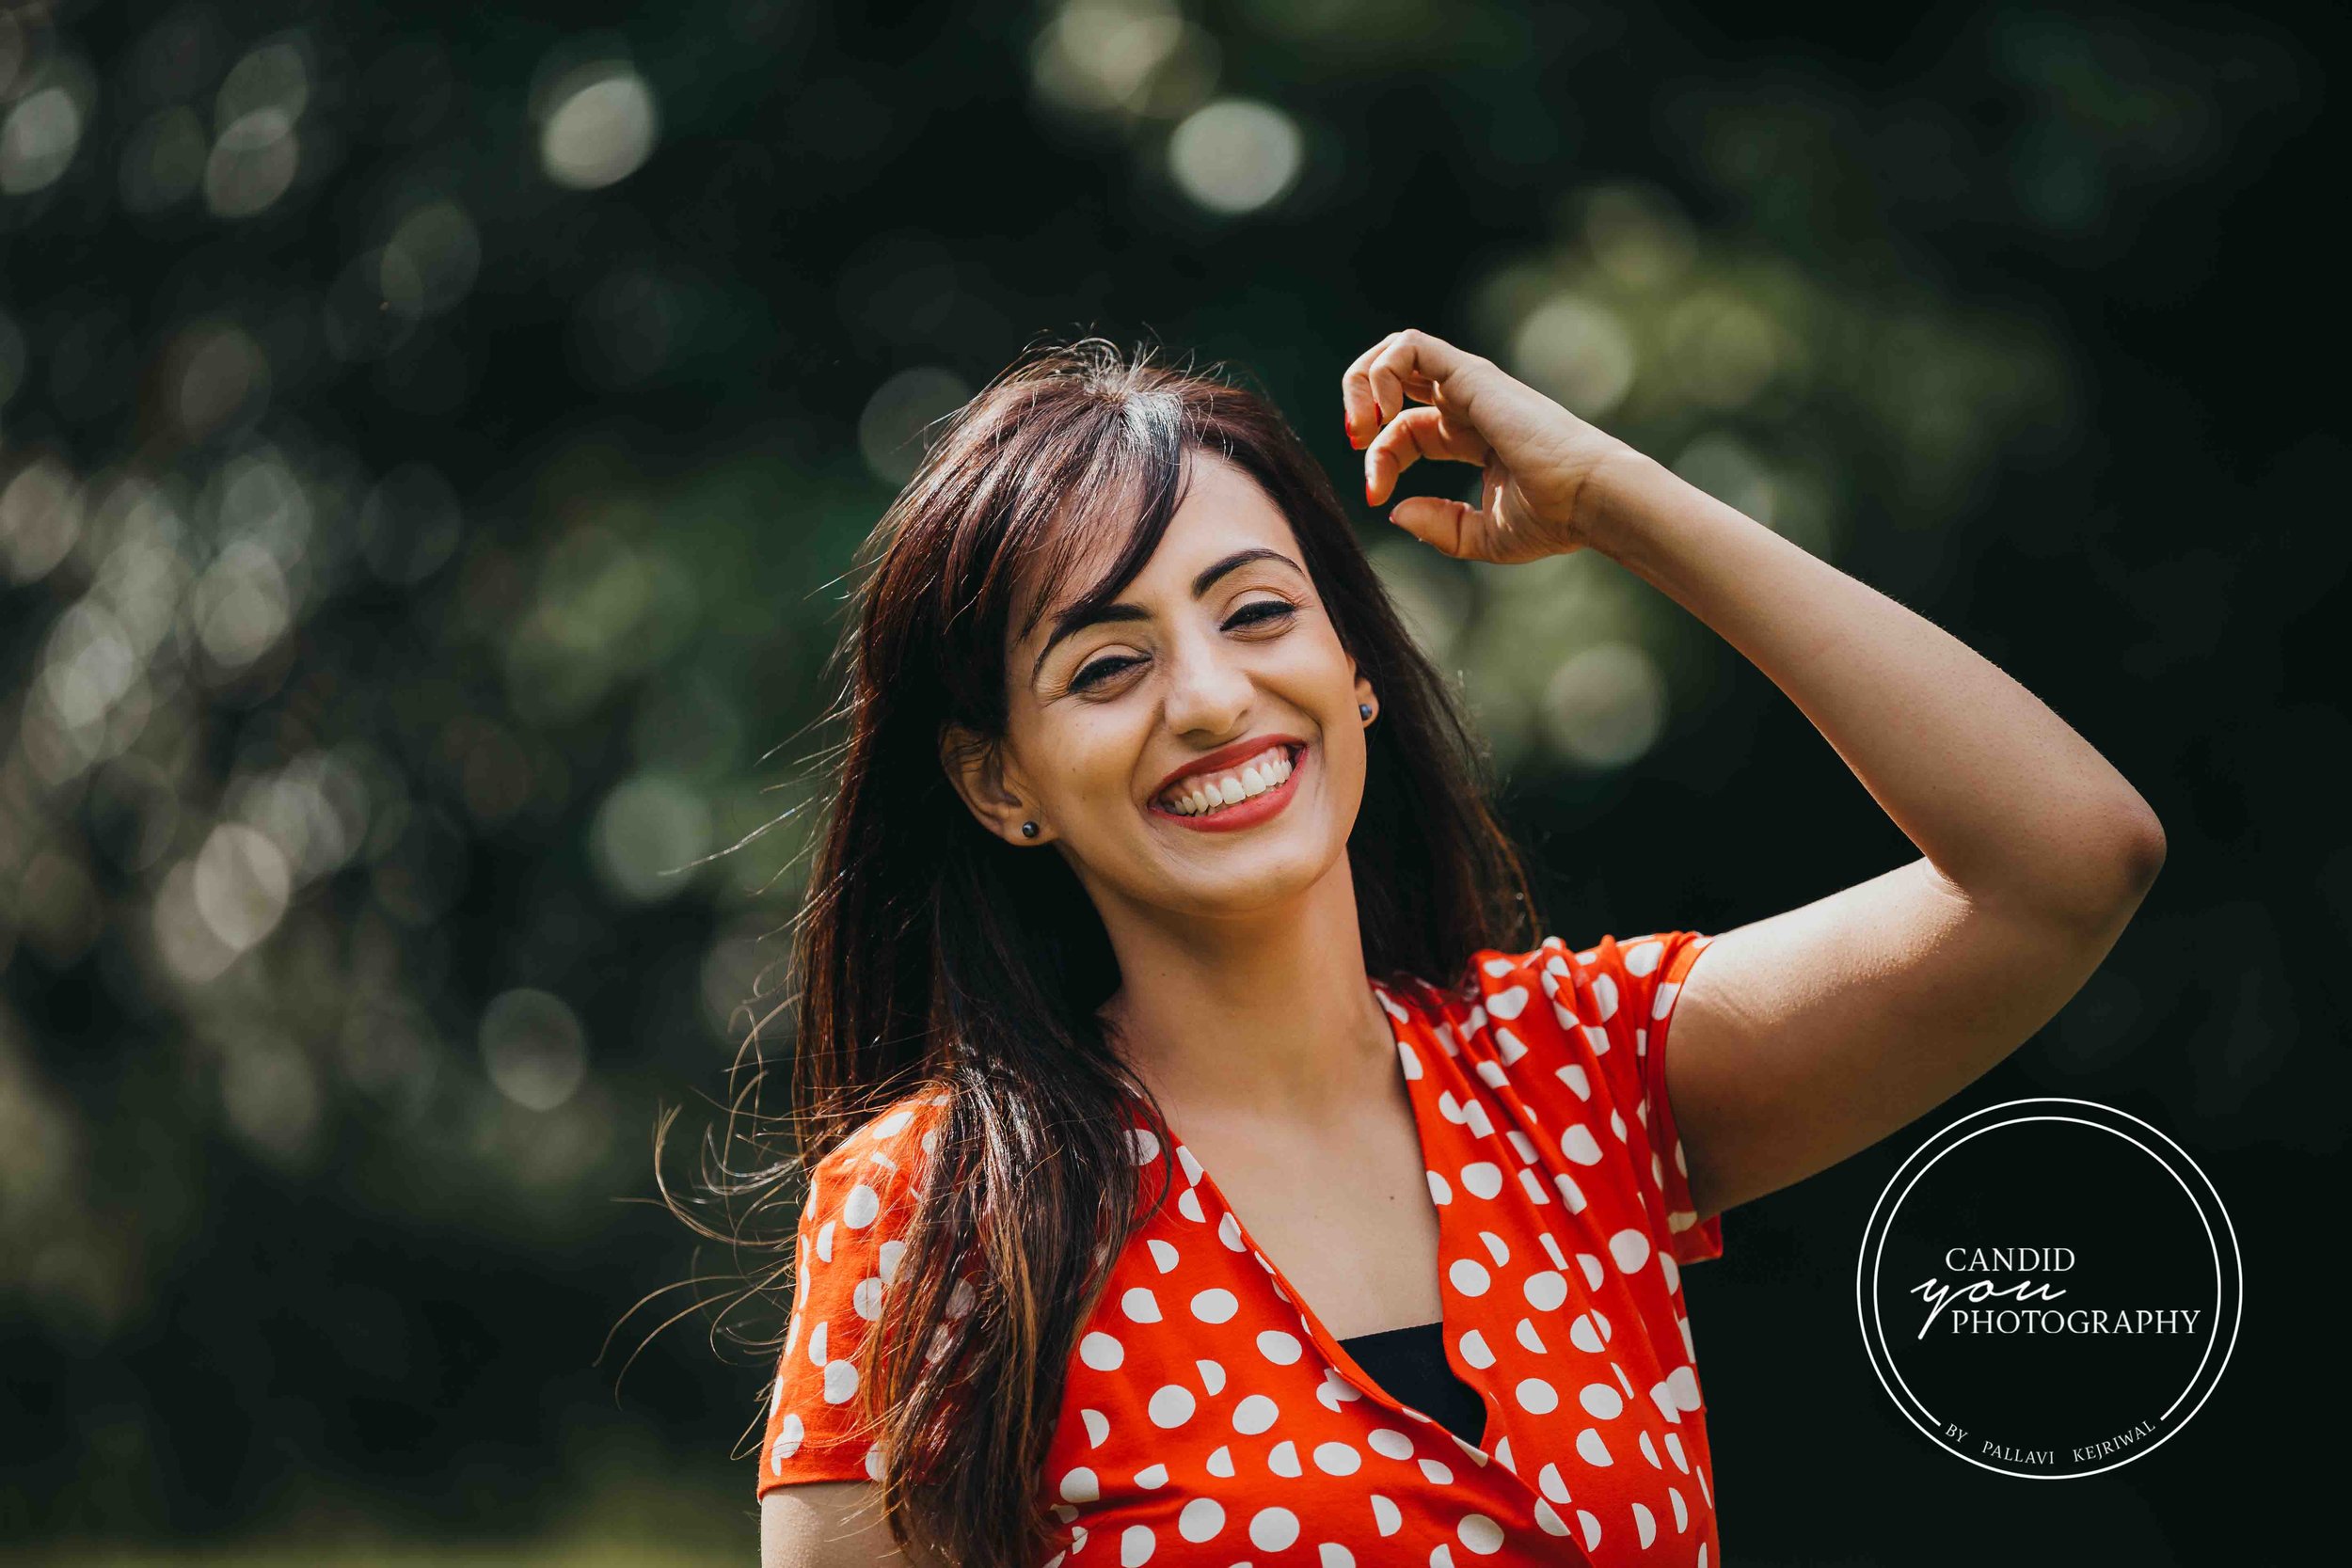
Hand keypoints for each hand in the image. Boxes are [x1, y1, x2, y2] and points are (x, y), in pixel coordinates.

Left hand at [1340, 328, 1644, 561]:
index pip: (1406, 432)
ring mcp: (1470, 385)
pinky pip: (1411, 346)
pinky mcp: (1472, 374)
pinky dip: (1382, 371)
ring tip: (1361, 427)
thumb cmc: (1552, 519)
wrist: (1588, 499)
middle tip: (1354, 443)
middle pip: (1397, 383)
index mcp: (1471, 437)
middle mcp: (1469, 404)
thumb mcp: (1480, 536)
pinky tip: (1381, 415)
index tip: (1375, 497)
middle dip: (1361, 407)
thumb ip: (1438, 525)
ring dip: (1363, 382)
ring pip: (1398, 352)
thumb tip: (1395, 510)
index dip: (1380, 460)